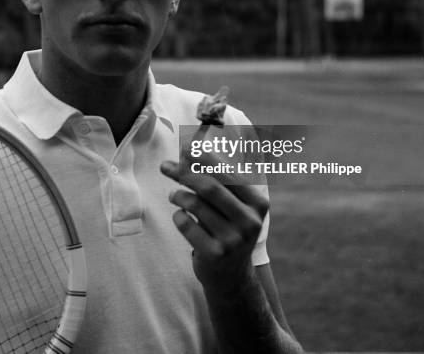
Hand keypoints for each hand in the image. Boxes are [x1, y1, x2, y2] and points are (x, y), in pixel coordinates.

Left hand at [160, 148, 268, 293]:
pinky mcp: (214, 254)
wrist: (232, 276)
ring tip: (174, 196)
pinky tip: (180, 216)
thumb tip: (186, 151)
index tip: (185, 146)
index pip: (228, 173)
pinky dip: (178, 215)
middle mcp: (249, 221)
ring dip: (178, 195)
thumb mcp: (234, 205)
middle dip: (184, 172)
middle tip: (166, 166)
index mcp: (258, 203)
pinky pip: (185, 224)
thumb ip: (217, 180)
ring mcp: (233, 240)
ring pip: (195, 204)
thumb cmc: (228, 228)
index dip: (204, 158)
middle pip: (210, 186)